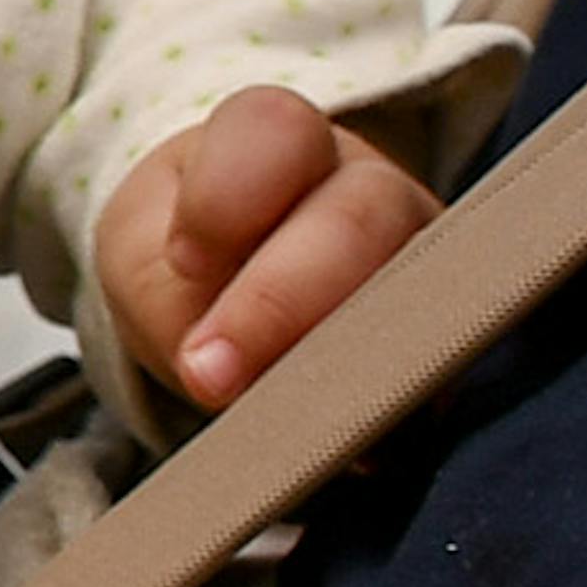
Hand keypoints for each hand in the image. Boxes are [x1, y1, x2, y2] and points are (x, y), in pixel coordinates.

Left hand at [91, 83, 439, 417]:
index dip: (225, 203)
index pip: (276, 134)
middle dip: (279, 303)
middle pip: (357, 221)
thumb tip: (221, 370)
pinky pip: (441, 377)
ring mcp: (420, 260)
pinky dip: (393, 420)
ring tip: (285, 427)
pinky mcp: (445, 341)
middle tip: (212, 374)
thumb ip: (168, 295)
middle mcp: (369, 188)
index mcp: (284, 139)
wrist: (220, 293)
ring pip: (416, 295)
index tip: (183, 264)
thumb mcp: (141, 258)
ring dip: (343, 367)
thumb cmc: (184, 257)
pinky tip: (353, 452)